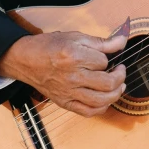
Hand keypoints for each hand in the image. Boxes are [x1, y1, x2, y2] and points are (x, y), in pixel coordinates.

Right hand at [0, 31, 126, 116]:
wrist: (25, 60)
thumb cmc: (49, 46)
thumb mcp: (75, 37)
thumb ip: (101, 42)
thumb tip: (122, 41)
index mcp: (74, 57)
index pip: (104, 61)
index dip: (109, 58)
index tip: (106, 56)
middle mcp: (72, 77)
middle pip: (107, 84)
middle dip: (120, 77)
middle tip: (120, 70)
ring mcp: (68, 92)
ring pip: (101, 101)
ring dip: (116, 94)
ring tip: (118, 86)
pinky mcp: (64, 102)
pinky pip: (88, 112)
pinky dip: (101, 108)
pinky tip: (105, 99)